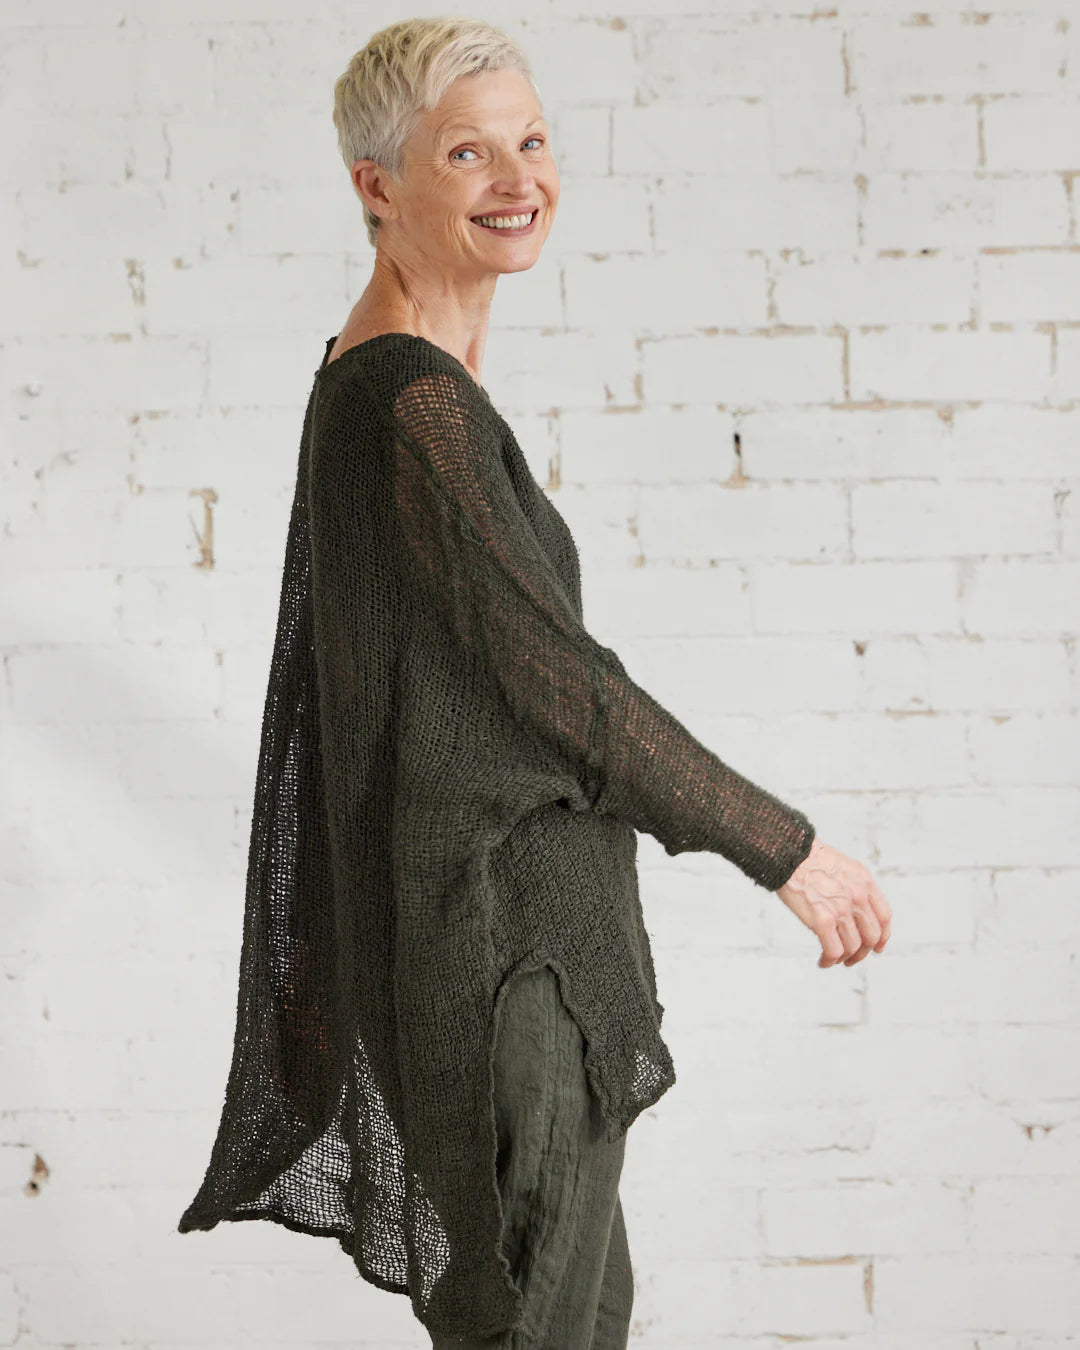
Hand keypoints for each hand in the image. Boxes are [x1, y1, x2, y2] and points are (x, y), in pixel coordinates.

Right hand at [775, 836, 890, 967]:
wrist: (790, 855)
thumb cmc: (810, 859)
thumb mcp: (844, 866)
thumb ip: (855, 887)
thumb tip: (856, 911)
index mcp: (865, 883)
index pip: (884, 917)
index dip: (883, 937)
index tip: (877, 947)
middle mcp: (858, 897)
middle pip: (871, 936)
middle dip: (863, 952)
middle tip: (853, 958)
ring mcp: (841, 910)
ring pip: (853, 947)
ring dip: (846, 958)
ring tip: (834, 960)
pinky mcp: (822, 920)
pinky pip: (833, 950)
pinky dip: (830, 961)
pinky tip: (823, 961)